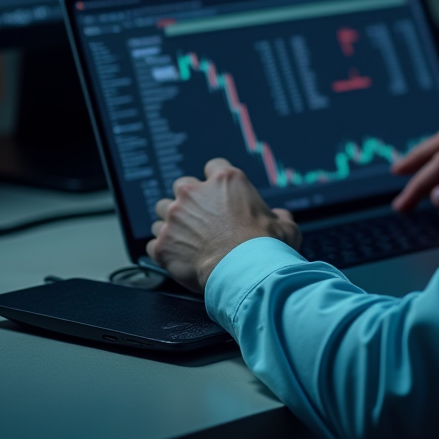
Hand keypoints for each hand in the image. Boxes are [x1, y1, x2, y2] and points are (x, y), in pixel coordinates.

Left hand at [147, 159, 301, 292]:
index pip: (213, 166)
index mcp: (226, 181)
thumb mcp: (285, 225)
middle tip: (200, 217)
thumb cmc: (266, 246)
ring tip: (184, 237)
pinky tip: (176, 256)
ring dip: (172, 222)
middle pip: (182, 185)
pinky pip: (153, 241)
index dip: (215, 181)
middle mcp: (196, 192)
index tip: (218, 194)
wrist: (244, 272)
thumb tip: (280, 218)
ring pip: (162, 210)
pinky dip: (162, 247)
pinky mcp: (162, 243)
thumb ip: (278, 216)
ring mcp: (175, 217)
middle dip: (189, 199)